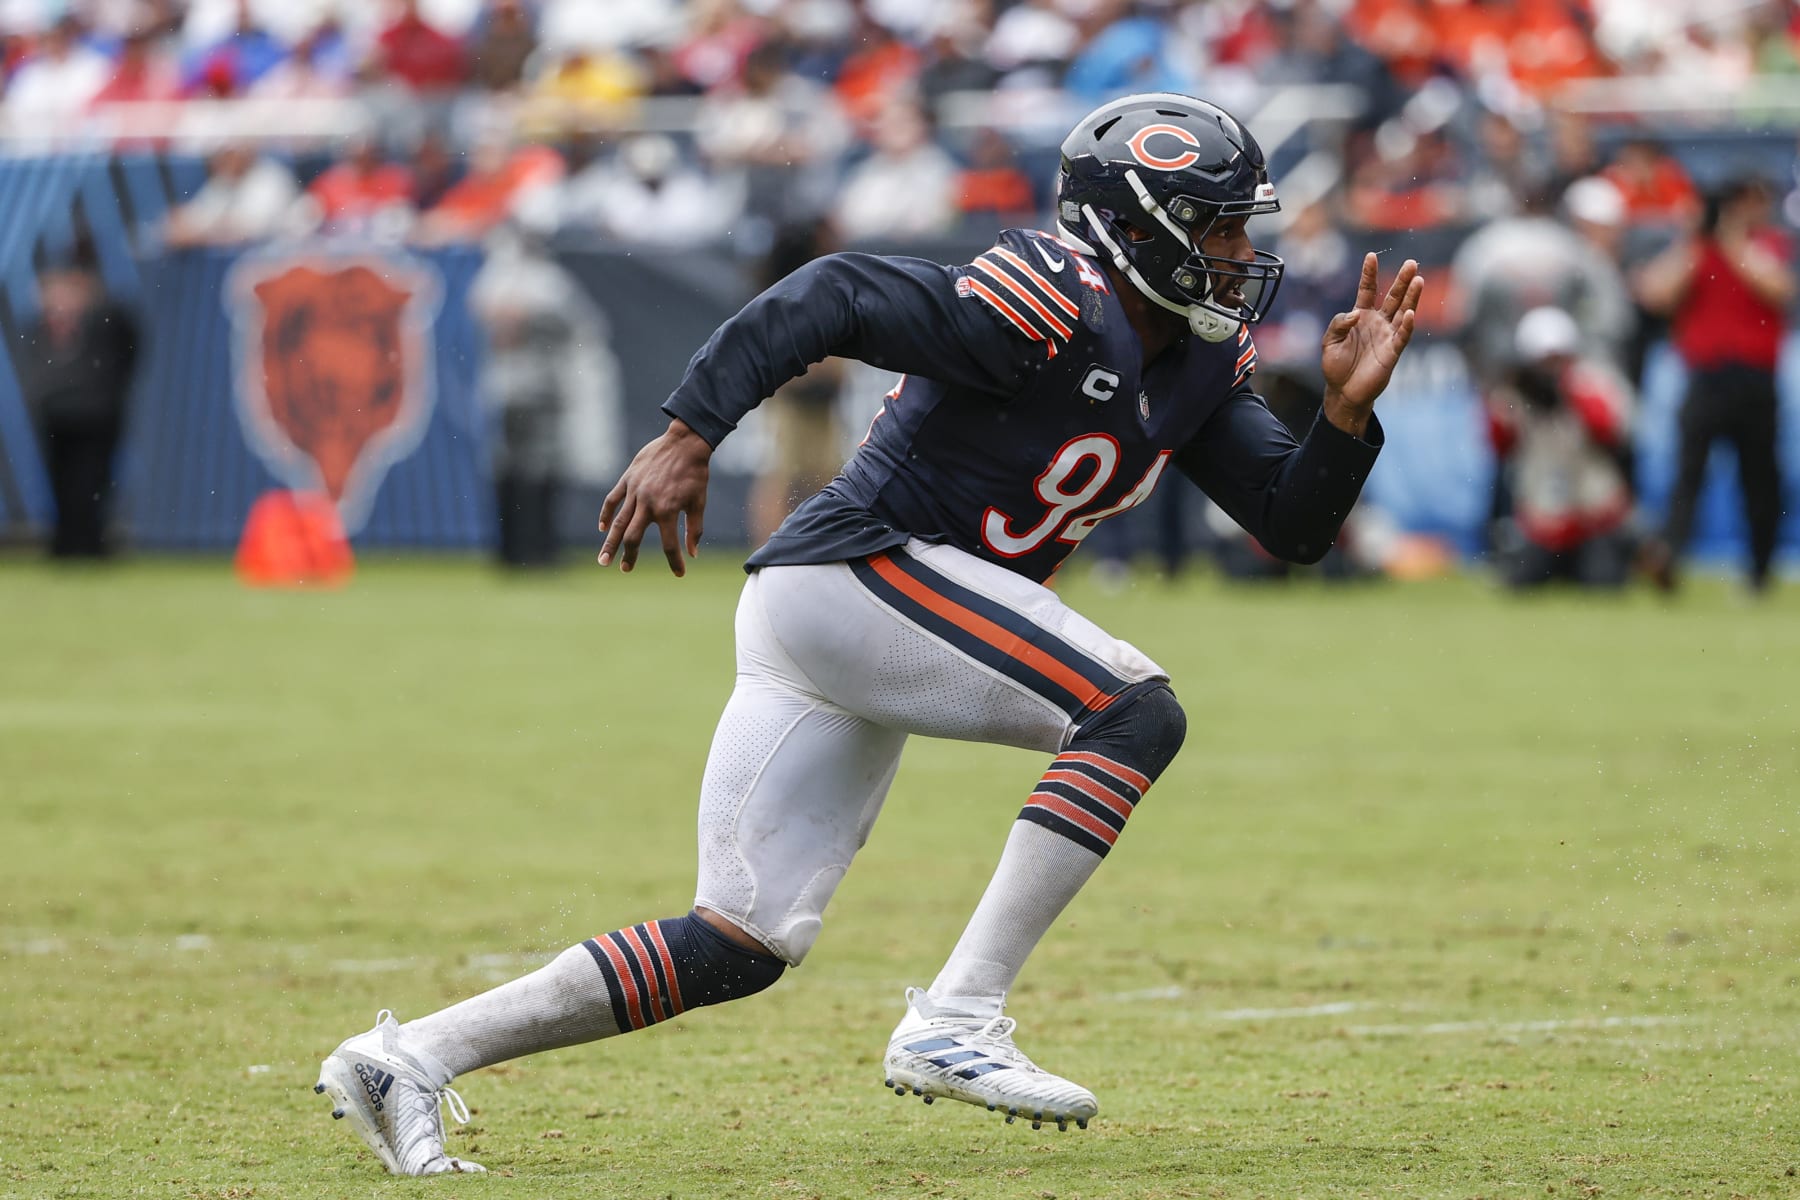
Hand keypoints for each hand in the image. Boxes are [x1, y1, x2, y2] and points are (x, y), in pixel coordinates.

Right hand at [597, 418, 711, 574]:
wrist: (684, 443)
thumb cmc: (695, 474)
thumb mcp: (699, 502)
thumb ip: (694, 529)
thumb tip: (693, 553)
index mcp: (668, 511)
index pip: (670, 545)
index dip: (675, 561)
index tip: (679, 573)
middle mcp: (648, 504)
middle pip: (634, 537)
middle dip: (629, 556)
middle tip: (624, 569)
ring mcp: (635, 491)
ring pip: (619, 522)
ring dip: (610, 543)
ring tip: (603, 559)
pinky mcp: (628, 479)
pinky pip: (612, 500)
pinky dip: (606, 514)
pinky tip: (603, 528)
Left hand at [1320, 253, 1423, 437]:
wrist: (1343, 392)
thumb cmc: (1336, 366)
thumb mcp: (1329, 342)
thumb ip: (1338, 324)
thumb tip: (1355, 314)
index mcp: (1361, 316)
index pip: (1367, 290)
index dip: (1369, 274)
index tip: (1371, 256)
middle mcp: (1377, 323)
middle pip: (1392, 297)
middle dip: (1401, 280)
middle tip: (1411, 263)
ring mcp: (1387, 336)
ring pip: (1402, 312)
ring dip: (1411, 297)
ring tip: (1418, 279)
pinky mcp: (1392, 352)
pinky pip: (1402, 336)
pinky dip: (1406, 325)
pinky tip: (1410, 312)